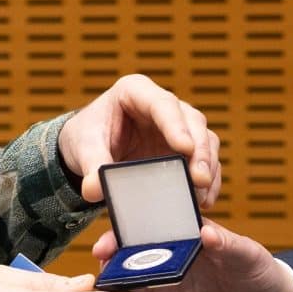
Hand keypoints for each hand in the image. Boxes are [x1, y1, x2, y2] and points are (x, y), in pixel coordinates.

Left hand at [60, 74, 220, 206]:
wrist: (91, 148)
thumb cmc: (88, 136)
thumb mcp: (83, 147)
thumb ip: (91, 165)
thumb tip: (94, 189)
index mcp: (136, 91)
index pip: (162, 104)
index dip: (176, 125)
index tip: (185, 148)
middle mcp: (163, 105)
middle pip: (192, 120)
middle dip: (199, 150)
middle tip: (199, 179)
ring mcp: (178, 125)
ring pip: (205, 138)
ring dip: (207, 166)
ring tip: (200, 195)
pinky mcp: (185, 148)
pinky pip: (205, 159)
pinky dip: (208, 180)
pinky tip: (203, 200)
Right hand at [92, 220, 292, 291]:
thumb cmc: (261, 274)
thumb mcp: (250, 256)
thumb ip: (228, 245)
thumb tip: (208, 233)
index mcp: (184, 237)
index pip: (148, 229)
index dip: (125, 233)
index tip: (109, 243)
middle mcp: (169, 261)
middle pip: (130, 260)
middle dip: (111, 267)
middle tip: (103, 277)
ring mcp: (166, 290)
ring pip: (129, 291)